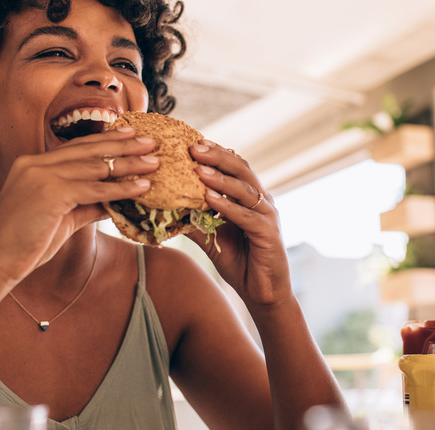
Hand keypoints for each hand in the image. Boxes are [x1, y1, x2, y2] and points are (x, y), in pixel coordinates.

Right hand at [0, 128, 158, 288]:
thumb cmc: (25, 244)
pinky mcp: (50, 193)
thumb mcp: (61, 218)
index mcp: (32, 165)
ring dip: (129, 164)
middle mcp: (35, 164)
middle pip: (88, 150)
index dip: (105, 141)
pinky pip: (94, 189)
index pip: (76, 148)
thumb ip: (86, 205)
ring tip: (154, 163)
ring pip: (95, 166)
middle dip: (123, 144)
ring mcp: (41, 176)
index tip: (130, 136)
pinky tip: (141, 187)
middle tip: (150, 141)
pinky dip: (121, 188)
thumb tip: (114, 202)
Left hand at [186, 140, 292, 305]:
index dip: (215, 153)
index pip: (234, 166)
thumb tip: (166, 208)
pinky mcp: (268, 233)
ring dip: (220, 178)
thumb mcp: (212, 238)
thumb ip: (195, 221)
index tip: (192, 142)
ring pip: (244, 189)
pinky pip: (246, 215)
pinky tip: (209, 198)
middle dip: (217, 156)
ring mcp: (268, 216)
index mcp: (250, 197)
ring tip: (198, 168)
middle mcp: (262, 201)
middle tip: (193, 146)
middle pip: (241, 169)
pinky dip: (227, 205)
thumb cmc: (240, 262)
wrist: (262, 293)